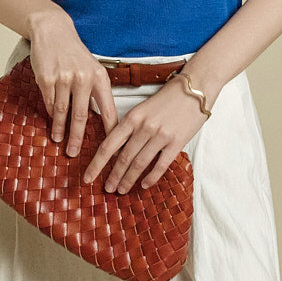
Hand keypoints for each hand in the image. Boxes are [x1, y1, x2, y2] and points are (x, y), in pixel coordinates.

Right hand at [28, 18, 119, 156]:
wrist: (53, 31)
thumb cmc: (75, 54)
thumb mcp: (93, 68)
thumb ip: (97, 92)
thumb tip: (102, 121)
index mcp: (100, 78)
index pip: (108, 109)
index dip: (110, 131)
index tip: (111, 148)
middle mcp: (83, 78)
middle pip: (81, 116)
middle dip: (77, 138)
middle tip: (73, 153)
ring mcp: (64, 78)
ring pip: (62, 111)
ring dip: (60, 129)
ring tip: (59, 141)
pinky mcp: (46, 78)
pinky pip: (50, 102)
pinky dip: (51, 113)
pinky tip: (52, 120)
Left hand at [82, 76, 209, 193]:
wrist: (194, 90)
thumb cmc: (166, 100)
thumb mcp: (142, 109)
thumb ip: (129, 127)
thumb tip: (116, 150)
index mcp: (132, 117)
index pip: (109, 145)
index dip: (96, 164)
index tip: (88, 177)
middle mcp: (144, 127)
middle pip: (123, 158)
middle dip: (113, 176)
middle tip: (107, 189)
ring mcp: (160, 136)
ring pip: (139, 164)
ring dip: (128, 180)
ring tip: (122, 190)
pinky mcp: (177, 143)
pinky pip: (161, 165)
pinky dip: (151, 177)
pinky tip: (144, 185)